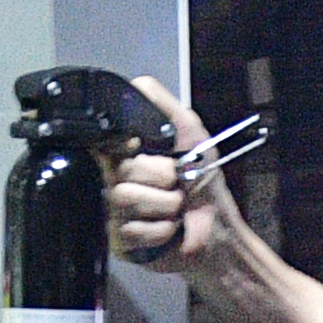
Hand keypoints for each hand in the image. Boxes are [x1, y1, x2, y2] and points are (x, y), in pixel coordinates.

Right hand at [105, 76, 226, 274]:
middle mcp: (118, 181)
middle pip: (122, 171)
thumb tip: (137, 82)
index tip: (143, 148)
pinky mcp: (122, 240)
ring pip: (125, 198)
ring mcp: (117, 212)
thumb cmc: (205, 181)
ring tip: (176, 208)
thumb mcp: (190, 131)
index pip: (105, 141)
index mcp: (128, 155)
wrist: (218, 230)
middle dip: (161, 177)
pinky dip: (160, 230)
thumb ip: (164, 106)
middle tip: (176, 184)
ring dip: (163, 204)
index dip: (127, 146)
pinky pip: (131, 229)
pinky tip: (169, 230)